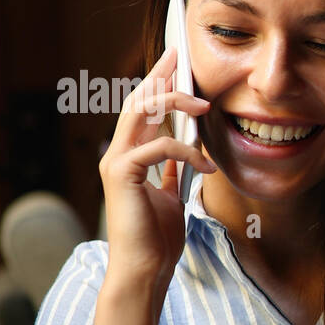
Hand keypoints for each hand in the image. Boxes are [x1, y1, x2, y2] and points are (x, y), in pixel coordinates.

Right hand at [98, 47, 217, 290]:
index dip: (157, 83)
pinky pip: (159, 148)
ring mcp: (116, 163)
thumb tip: (189, 149)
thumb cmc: (157, 237)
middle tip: (180, 56)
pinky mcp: (122, 175)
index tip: (175, 62)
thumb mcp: (170, 195)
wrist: (146, 269)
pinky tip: (208, 167)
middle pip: (137, 101)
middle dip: (160, 76)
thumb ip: (173, 170)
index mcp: (129, 157)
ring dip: (173, 103)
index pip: (142, 110)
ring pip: (141, 114)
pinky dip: (188, 151)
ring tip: (203, 104)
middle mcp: (117, 154)